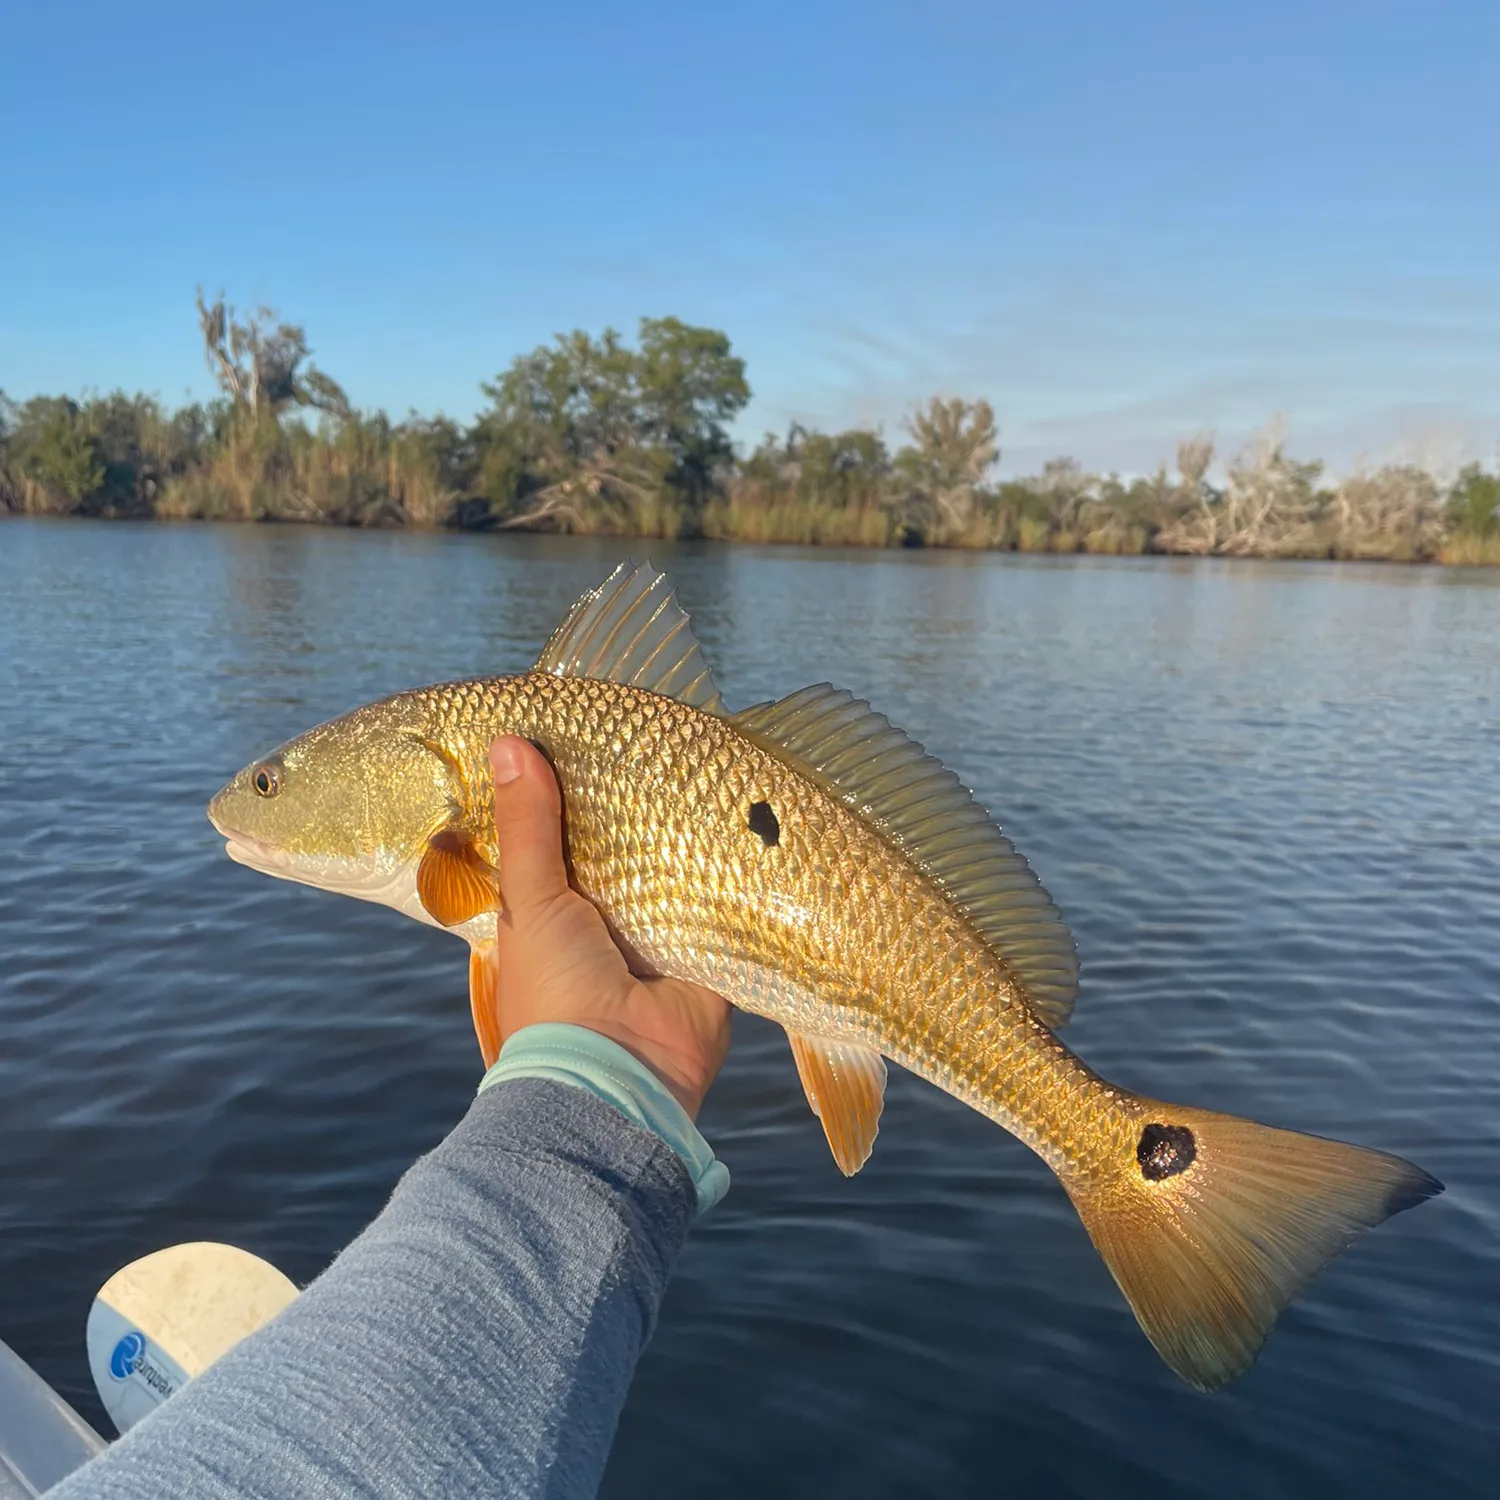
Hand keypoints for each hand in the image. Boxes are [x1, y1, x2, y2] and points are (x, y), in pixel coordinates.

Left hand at [488, 736, 731, 1118]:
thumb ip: (527, 825)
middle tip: (656, 734)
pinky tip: (748, 812)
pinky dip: (733, 867)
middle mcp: (603, 918)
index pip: (559, 837)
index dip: (568, 792)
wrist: (622, 1075)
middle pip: (621, 847)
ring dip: (687, 831)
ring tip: (705, 759)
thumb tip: (507, 742)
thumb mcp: (531, 899)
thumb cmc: (555, 991)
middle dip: (636, 805)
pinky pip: (724, 898)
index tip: (584, 735)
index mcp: (550, 910)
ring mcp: (657, 935)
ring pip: (673, 867)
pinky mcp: (709, 950)